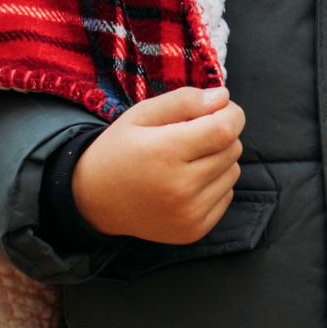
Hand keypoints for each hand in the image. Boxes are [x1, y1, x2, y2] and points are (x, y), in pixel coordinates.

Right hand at [72, 85, 246, 243]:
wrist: (93, 200)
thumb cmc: (119, 150)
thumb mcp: (141, 114)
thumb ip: (184, 101)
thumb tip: (223, 97)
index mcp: (167, 152)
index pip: (226, 129)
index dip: (231, 113)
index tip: (220, 109)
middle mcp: (181, 187)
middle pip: (232, 149)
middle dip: (221, 135)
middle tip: (193, 135)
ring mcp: (189, 213)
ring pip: (232, 172)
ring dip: (219, 160)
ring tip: (187, 160)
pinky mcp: (194, 230)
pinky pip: (227, 195)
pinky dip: (215, 185)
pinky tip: (187, 182)